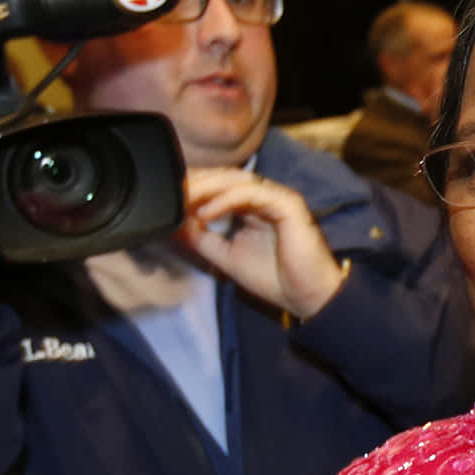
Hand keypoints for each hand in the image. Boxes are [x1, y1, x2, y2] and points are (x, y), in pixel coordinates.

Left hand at [179, 168, 347, 318]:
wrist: (308, 297)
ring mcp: (278, 198)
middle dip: (195, 182)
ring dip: (206, 187)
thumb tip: (175, 222)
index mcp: (253, 207)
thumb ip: (201, 238)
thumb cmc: (276, 278)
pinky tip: (206, 213)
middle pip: (225, 177)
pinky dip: (225, 200)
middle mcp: (266, 197)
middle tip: (169, 191)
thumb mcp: (225, 256)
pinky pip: (252, 194)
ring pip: (237, 180)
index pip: (219, 186)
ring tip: (183, 199)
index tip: (166, 197)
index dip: (192, 187)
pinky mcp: (288, 204)